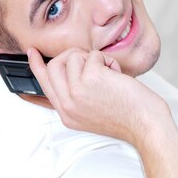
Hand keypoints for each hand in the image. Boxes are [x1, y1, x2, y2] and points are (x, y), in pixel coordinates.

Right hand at [27, 47, 171, 145]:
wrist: (145, 124)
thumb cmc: (128, 117)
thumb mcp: (93, 113)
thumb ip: (77, 96)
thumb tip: (71, 71)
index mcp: (67, 114)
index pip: (44, 86)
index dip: (37, 66)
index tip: (32, 52)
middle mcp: (68, 104)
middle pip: (54, 66)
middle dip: (72, 56)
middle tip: (90, 60)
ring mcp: (77, 91)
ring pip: (74, 57)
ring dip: (95, 59)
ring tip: (110, 74)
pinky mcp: (91, 78)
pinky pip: (94, 55)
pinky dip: (108, 60)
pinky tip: (117, 74)